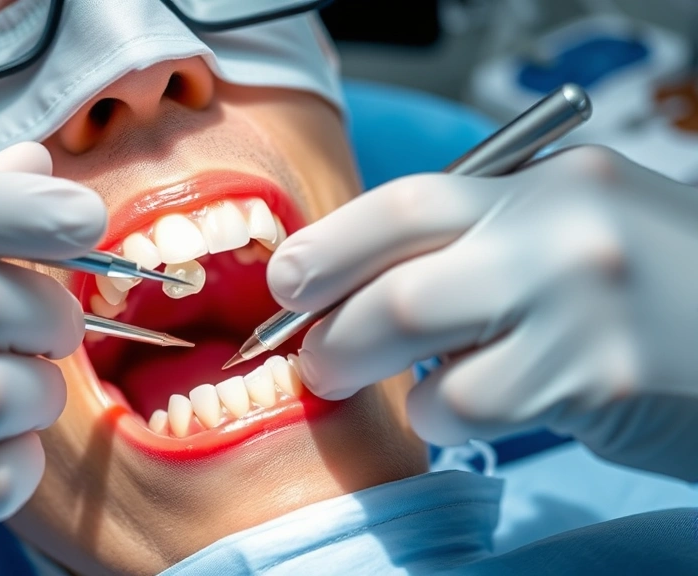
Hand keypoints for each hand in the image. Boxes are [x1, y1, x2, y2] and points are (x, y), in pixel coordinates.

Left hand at [268, 146, 697, 480]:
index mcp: (548, 181)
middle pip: (395, 279)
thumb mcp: (576, 230)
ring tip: (411, 388)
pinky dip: (447, 413)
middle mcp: (562, 228)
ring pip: (419, 345)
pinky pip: (471, 403)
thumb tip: (360, 281)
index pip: (407, 201)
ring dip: (389, 379)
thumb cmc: (657, 292)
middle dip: (328, 327)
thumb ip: (482, 240)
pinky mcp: (596, 377)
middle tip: (314, 358)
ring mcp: (582, 301)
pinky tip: (474, 407)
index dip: (328, 247)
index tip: (287, 281)